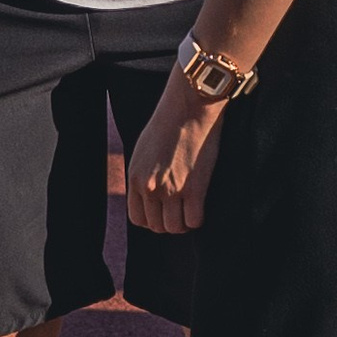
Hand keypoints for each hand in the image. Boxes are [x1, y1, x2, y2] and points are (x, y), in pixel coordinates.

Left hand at [125, 70, 225, 234]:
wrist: (189, 108)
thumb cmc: (169, 124)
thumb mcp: (144, 150)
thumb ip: (144, 174)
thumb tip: (151, 194)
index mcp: (135, 178)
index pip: (137, 219)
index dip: (153, 220)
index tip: (164, 213)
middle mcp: (150, 187)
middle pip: (157, 226)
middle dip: (170, 223)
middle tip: (182, 212)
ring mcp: (171, 190)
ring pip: (175, 228)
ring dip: (185, 223)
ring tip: (192, 210)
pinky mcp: (194, 188)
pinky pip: (195, 221)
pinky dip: (198, 219)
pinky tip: (201, 206)